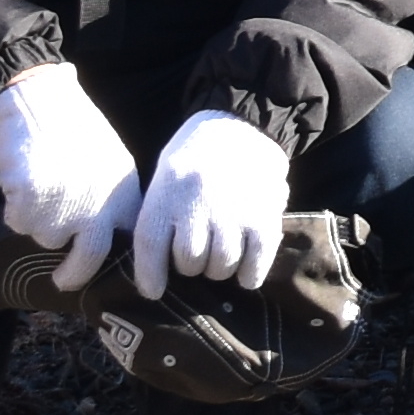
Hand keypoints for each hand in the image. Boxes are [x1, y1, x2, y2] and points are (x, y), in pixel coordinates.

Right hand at [0, 60, 141, 285]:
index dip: (112, 264)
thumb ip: (112, 203)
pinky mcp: (28, 202)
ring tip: (43, 189)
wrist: (44, 103)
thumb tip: (110, 240)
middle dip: (73, 276)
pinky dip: (17, 208)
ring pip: (45, 237)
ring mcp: (61, 207)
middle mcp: (95, 206)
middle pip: (86, 260)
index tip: (102, 275)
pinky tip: (25, 180)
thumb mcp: (112, 165)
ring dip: (39, 223)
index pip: (124, 244)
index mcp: (122, 195)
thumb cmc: (78, 133)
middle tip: (63, 281)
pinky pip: (18, 221)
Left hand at [130, 109, 290, 297]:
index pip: (150, 246)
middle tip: (196, 255)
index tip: (153, 291)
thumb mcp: (164, 177)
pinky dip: (250, 273)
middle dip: (191, 266)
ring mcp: (233, 209)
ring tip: (221, 255)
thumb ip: (159, 217)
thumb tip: (154, 270)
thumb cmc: (194, 156)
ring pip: (221, 265)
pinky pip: (256, 258)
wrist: (240, 122)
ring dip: (219, 268)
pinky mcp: (264, 213)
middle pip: (189, 261)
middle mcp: (198, 202)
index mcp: (167, 191)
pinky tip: (245, 275)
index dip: (149, 276)